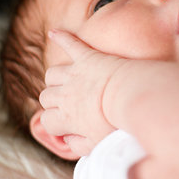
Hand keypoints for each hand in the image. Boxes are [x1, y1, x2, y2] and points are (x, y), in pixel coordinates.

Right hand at [39, 29, 127, 155]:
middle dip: (54, 103)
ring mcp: (75, 73)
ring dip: (56, 79)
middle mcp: (64, 94)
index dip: (56, 125)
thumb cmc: (118, 123)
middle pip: (45, 97)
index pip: (46, 121)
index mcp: (65, 116)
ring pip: (52, 74)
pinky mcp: (88, 57)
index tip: (68, 127)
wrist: (133, 96)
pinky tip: (54, 32)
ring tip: (67, 83)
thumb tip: (68, 140)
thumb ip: (78, 146)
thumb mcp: (97, 144)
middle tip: (71, 106)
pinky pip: (70, 43)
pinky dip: (61, 37)